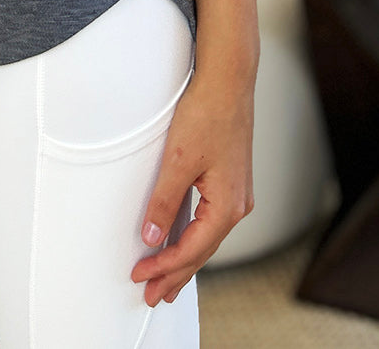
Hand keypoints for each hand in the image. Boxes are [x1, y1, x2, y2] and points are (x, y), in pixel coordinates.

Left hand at [130, 68, 255, 305]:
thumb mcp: (178, 161)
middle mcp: (237, 205)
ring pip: (208, 238)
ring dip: (185, 260)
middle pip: (203, 252)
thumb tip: (153, 238)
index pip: (192, 251)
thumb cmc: (207, 115)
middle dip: (176, 275)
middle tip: (151, 297)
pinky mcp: (230, 181)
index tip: (140, 278)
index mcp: (227, 206)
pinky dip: (194, 238)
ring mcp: (237, 194)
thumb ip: (164, 202)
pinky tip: (183, 244)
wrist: (228, 81)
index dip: (164, 268)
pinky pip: (210, 222)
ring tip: (166, 282)